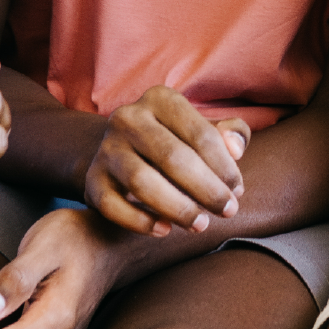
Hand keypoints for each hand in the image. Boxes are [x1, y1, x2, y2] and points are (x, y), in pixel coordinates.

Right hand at [82, 86, 248, 235]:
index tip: (237, 191)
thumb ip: (231, 134)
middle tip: (227, 211)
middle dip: (206, 189)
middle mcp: (128, 118)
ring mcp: (106, 149)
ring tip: (200, 225)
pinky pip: (113, 206)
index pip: (200, 134)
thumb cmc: (177, 142)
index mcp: (160, 99)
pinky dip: (139, 222)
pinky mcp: (92, 180)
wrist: (120, 153)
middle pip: (172, 157)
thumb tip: (236, 148)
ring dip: (177, 208)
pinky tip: (165, 230)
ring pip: (141, 182)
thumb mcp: (204, 130)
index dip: (224, 167)